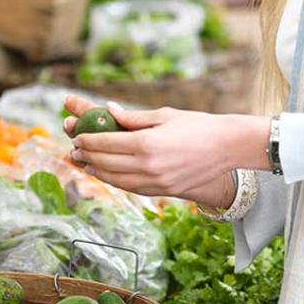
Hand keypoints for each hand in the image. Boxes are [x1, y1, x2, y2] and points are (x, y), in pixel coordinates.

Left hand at [63, 95, 269, 201]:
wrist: (228, 147)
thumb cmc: (198, 125)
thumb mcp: (164, 115)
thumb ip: (133, 117)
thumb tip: (109, 111)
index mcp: (146, 144)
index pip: (105, 144)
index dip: (87, 140)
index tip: (77, 136)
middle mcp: (148, 166)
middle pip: (106, 163)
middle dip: (87, 156)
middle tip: (74, 150)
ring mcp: (156, 182)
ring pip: (116, 180)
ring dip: (98, 172)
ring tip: (86, 164)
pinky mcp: (164, 191)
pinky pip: (132, 188)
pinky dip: (116, 181)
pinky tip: (109, 174)